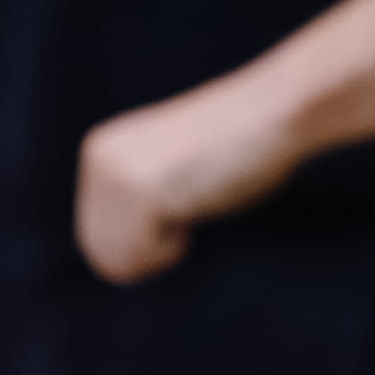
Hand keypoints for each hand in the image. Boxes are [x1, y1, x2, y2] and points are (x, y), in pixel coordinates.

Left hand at [71, 72, 300, 284]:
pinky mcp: (140, 189)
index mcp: (101, 152)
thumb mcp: (172, 171)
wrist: (277, 112)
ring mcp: (115, 175)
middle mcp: (98, 159)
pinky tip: (197, 201)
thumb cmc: (243, 149)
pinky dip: (173, 247)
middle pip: (102, 254)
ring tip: (193, 199)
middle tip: (191, 201)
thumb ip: (141, 199)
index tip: (186, 196)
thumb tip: (121, 257)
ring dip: (161, 248)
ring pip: (117, 262)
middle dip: (151, 247)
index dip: (149, 238)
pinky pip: (141, 257)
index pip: (99, 239)